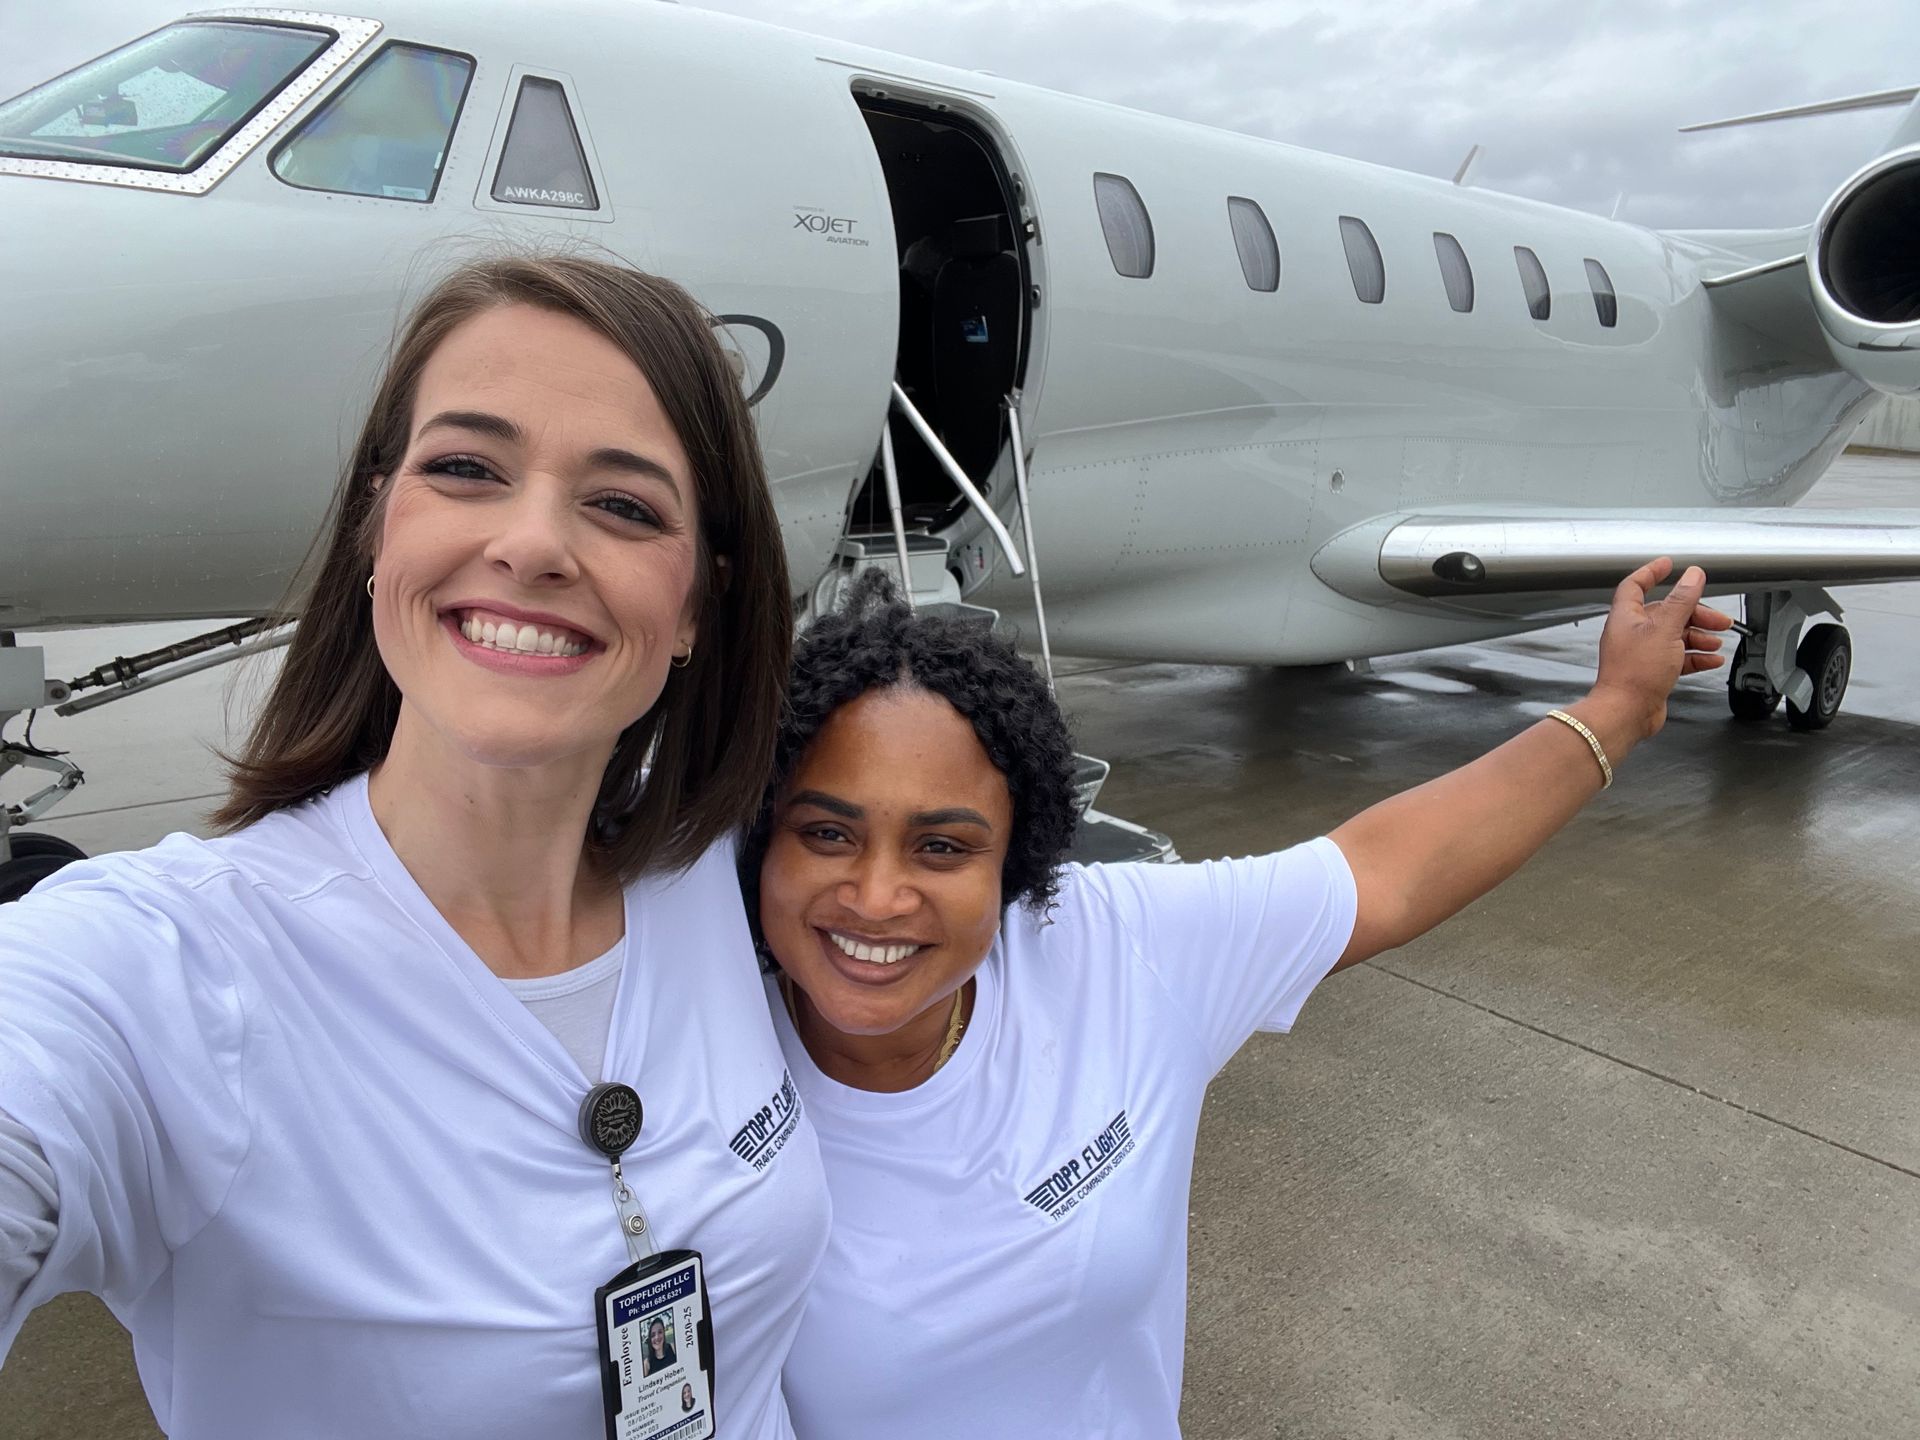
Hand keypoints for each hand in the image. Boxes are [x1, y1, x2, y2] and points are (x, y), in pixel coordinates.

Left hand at [1588, 558, 1734, 738]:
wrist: (1626, 712)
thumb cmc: (1635, 673)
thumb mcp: (1665, 629)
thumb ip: (1681, 601)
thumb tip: (1693, 576)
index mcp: (1627, 617)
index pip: (1636, 585)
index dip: (1652, 573)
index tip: (1669, 565)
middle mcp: (1632, 633)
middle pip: (1667, 612)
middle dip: (1694, 613)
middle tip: (1718, 620)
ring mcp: (1642, 654)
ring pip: (1675, 636)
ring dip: (1699, 636)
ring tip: (1716, 641)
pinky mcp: (1653, 673)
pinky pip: (1678, 658)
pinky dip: (1696, 657)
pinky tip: (1712, 660)